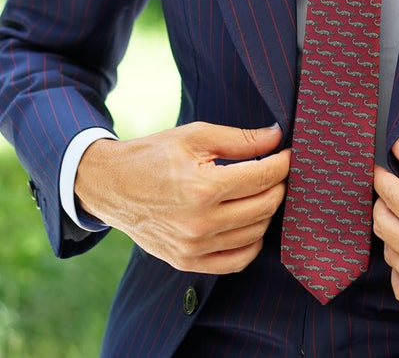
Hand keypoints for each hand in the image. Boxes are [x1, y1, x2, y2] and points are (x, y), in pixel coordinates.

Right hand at [75, 121, 289, 273]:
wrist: (110, 186)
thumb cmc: (153, 156)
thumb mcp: (195, 136)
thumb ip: (239, 139)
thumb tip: (277, 138)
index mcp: (203, 187)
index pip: (262, 177)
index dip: (282, 163)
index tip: (287, 154)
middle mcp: (200, 222)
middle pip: (264, 206)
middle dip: (278, 186)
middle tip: (276, 172)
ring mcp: (194, 247)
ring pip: (255, 234)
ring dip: (267, 212)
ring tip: (262, 192)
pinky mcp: (187, 262)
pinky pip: (237, 261)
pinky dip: (252, 243)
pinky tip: (250, 223)